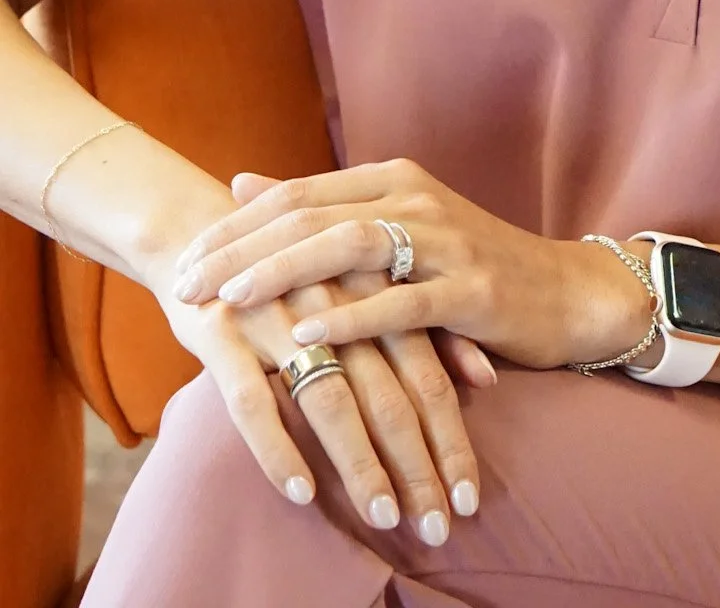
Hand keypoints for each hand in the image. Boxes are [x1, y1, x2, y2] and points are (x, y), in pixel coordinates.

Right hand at [150, 250, 487, 543]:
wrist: (200, 224)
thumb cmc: (300, 271)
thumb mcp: (365, 293)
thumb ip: (426, 333)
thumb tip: (488, 380)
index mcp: (375, 290)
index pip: (428, 372)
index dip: (450, 437)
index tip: (469, 499)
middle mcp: (337, 302)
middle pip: (390, 392)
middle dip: (418, 465)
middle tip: (438, 527)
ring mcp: (281, 316)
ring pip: (331, 400)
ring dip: (362, 465)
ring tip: (386, 517)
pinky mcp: (225, 332)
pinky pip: (254, 399)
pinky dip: (279, 448)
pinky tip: (302, 492)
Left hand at [175, 170, 500, 394]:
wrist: (566, 292)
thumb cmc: (471, 265)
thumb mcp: (396, 226)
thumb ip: (322, 207)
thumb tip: (240, 182)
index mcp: (392, 179)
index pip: (296, 192)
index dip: (236, 225)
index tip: (183, 258)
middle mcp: (414, 198)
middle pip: (311, 214)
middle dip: (241, 249)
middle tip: (184, 283)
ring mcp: (446, 241)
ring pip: (350, 245)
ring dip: (284, 272)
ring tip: (233, 299)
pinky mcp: (472, 290)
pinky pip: (402, 302)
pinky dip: (352, 318)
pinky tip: (310, 337)